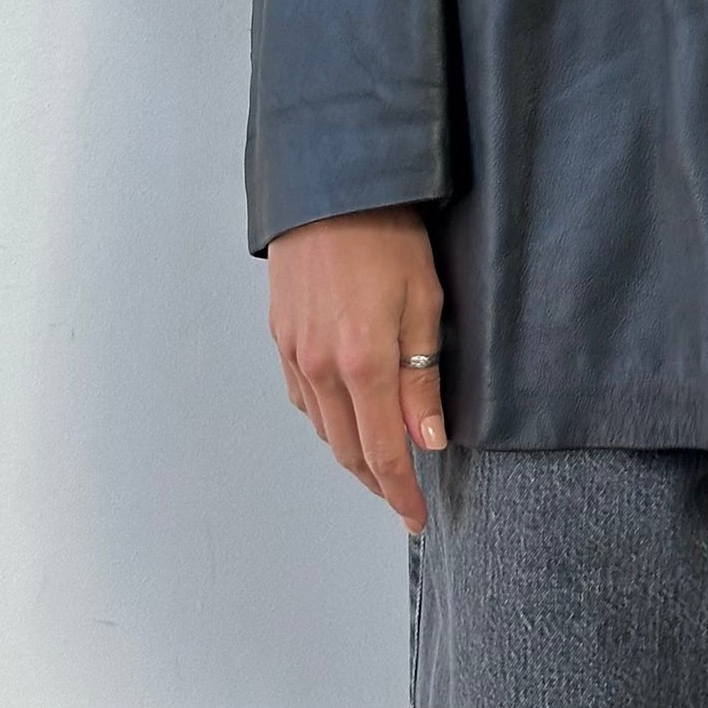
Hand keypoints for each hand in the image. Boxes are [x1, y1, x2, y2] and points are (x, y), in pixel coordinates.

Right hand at [267, 205, 448, 534]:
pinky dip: (326, 418)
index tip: (416, 519)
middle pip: (348, 451)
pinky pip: (302, 398)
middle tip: (403, 497)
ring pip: (323, 428)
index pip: (382, 454)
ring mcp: (294, 355)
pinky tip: (346, 414)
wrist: (329, 188)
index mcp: (363, 363)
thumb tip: (427, 442)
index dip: (400, 494)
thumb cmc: (389, 235)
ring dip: (351, 452)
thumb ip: (422, 378)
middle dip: (377, 482)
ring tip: (381, 460)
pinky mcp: (280, 338)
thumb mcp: (424, 301)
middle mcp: (321, 369)